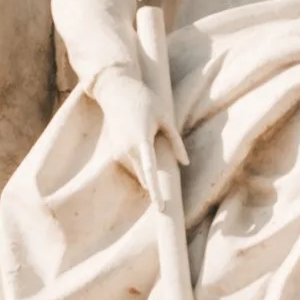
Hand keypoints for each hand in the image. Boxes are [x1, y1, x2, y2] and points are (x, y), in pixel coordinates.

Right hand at [88, 63, 187, 195]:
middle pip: (146, 175)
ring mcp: (119, 152)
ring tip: (148, 136)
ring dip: (148, 167)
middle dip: (155, 183)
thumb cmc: (144, 100)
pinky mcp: (115, 152)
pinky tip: (140, 136)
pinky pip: (132, 164)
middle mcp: (127, 149)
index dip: (156, 190)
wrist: (116, 91)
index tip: (160, 208)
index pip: (149, 170)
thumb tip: (184, 162)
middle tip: (164, 184)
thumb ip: (175, 140)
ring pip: (139, 170)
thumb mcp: (164, 115)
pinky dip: (140, 160)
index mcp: (141, 140)